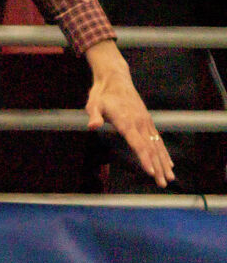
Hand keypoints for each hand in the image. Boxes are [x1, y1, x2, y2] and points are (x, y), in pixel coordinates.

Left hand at [84, 41, 173, 186]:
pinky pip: (158, 139)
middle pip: (151, 148)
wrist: (115, 79)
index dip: (144, 158)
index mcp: (127, 121)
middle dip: (157, 167)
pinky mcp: (147, 121)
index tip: (150, 172)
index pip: (138, 143)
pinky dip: (164, 152)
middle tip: (163, 183)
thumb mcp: (93, 104)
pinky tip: (169, 163)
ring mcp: (146, 122)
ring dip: (164, 163)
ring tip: (170, 178)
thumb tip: (92, 126)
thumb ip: (94, 116)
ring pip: (157, 146)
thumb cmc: (102, 94)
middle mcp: (140, 123)